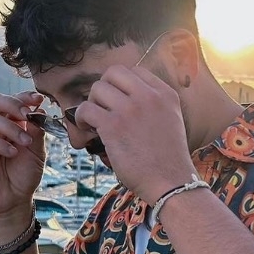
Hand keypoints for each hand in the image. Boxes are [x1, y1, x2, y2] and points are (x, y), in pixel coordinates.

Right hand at [0, 90, 46, 227]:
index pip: (13, 101)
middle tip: (26, 115)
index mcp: (12, 123)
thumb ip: (37, 131)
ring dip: (10, 128)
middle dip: (12, 104)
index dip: (24, 97)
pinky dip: (0, 143)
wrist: (13, 201)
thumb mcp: (38, 152)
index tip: (38, 99)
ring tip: (24, 143)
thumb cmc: (24, 176)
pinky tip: (12, 153)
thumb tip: (38, 111)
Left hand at [74, 66, 195, 202]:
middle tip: (104, 108)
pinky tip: (87, 130)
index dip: (120, 84)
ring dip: (92, 104)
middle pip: (113, 73)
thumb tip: (124, 99)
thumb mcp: (171, 121)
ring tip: (95, 122)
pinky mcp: (113, 126)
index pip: (135, 70)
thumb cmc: (169, 159)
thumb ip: (154, 105)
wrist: (172, 182)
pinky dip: (81, 119)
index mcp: (166, 94)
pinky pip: (85, 109)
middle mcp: (149, 96)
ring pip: (97, 89)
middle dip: (104, 89)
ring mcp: (131, 109)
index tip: (117, 101)